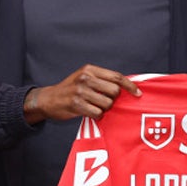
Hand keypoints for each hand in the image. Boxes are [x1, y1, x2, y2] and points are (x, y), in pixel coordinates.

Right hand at [25, 65, 141, 122]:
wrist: (48, 99)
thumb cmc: (70, 89)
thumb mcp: (84, 78)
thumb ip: (102, 79)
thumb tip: (127, 86)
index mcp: (89, 69)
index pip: (116, 76)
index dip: (130, 86)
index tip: (138, 94)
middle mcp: (85, 78)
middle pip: (114, 91)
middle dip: (113, 99)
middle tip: (103, 101)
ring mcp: (80, 91)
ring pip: (107, 103)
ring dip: (104, 108)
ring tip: (94, 106)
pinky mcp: (76, 104)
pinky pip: (98, 113)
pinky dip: (96, 115)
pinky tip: (89, 112)